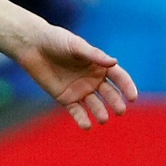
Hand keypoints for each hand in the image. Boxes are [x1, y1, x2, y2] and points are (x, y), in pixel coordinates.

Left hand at [16, 24, 138, 128]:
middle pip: (109, 93)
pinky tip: (86, 125)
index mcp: (99, 65)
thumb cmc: (56, 40)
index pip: (118, 77)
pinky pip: (76, 111)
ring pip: (94, 105)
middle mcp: (93, 79)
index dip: (127, 86)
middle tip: (120, 110)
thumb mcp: (76, 46)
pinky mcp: (66, 98)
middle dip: (115, 102)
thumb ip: (94, 55)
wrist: (32, 45)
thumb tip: (114, 62)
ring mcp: (80, 90)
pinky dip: (82, 119)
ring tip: (103, 119)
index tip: (133, 97)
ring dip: (100, 112)